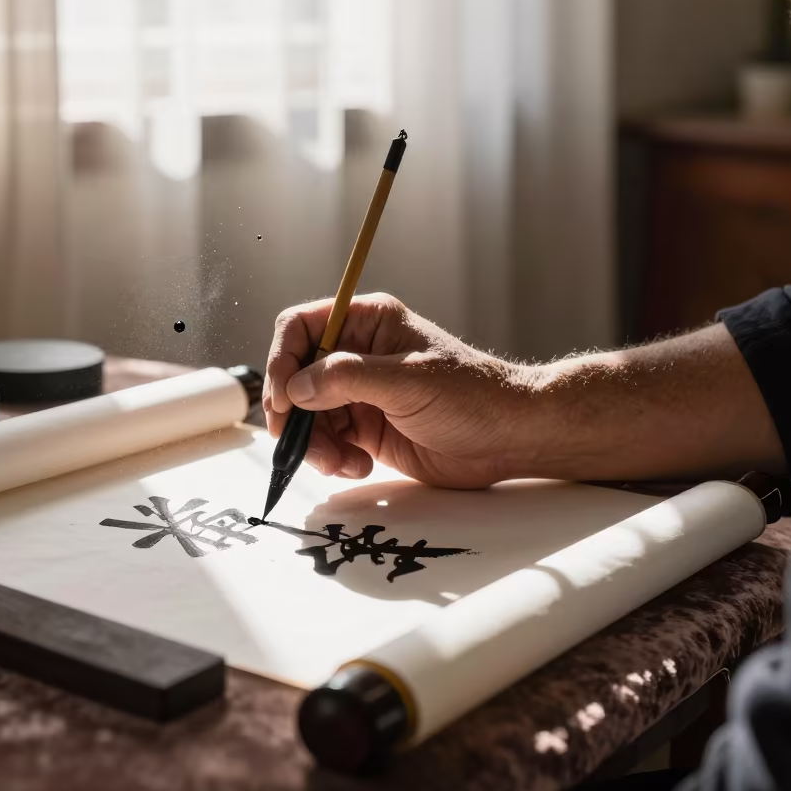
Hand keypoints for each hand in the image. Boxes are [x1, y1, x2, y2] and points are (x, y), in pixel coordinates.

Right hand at [263, 293, 528, 487]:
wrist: (508, 439)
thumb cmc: (472, 397)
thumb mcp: (407, 381)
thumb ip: (347, 379)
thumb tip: (295, 387)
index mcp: (368, 323)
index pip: (302, 327)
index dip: (282, 359)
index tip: (282, 398)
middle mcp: (358, 354)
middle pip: (296, 376)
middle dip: (293, 412)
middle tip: (294, 442)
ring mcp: (360, 393)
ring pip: (307, 414)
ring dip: (312, 442)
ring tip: (338, 462)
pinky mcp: (366, 428)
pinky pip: (327, 440)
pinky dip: (331, 457)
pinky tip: (358, 466)